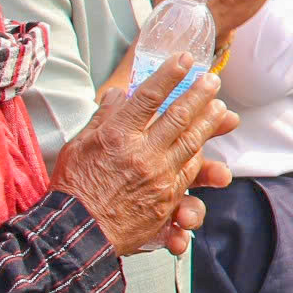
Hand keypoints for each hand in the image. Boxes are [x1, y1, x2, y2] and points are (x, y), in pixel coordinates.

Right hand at [50, 55, 239, 255]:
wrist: (77, 233)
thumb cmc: (72, 187)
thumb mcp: (79, 145)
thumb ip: (103, 118)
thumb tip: (119, 94)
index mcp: (117, 136)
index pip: (149, 97)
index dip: (170, 75)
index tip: (185, 58)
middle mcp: (142, 153)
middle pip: (179, 117)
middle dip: (199, 94)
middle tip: (212, 80)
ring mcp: (158, 177)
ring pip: (191, 143)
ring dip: (208, 123)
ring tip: (220, 108)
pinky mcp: (166, 199)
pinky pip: (189, 174)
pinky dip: (199, 158)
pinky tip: (204, 147)